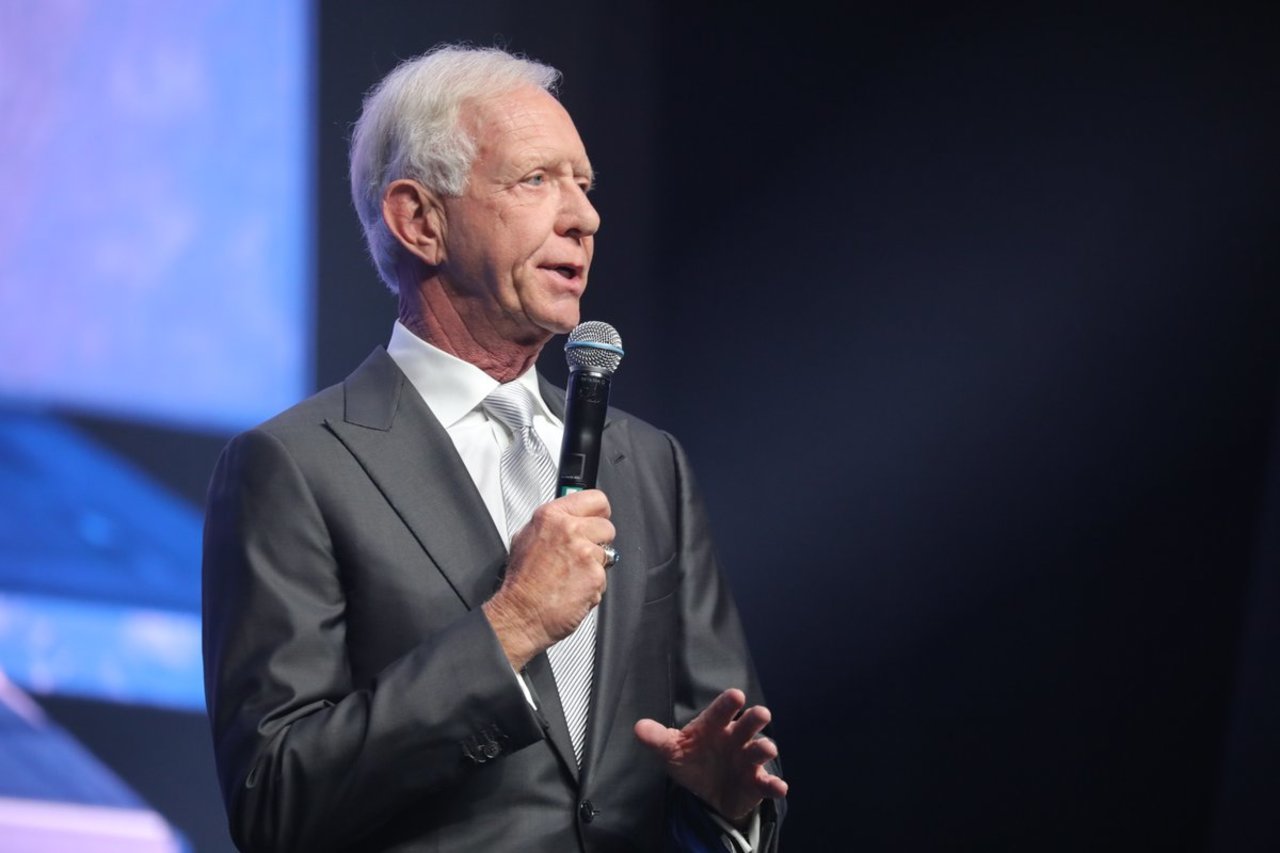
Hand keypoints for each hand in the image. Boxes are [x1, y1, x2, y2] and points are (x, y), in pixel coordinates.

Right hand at [483, 489, 614, 668]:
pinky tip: (574, 588)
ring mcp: (584, 552)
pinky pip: (604, 577)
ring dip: (594, 566)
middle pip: (607, 527)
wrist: (520, 614)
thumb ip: (551, 525)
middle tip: (581, 556)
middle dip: (598, 542)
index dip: (599, 513)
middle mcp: (569, 530)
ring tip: (572, 576)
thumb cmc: (521, 583)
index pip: (595, 499)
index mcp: (552, 516)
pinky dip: (593, 585)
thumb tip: (566, 519)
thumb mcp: (525, 539)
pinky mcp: (595, 575)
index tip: (598, 520)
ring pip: (607, 554)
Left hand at [634, 688, 787, 822]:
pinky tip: (779, 787)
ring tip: (766, 748)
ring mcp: (747, 760)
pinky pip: (767, 784)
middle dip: (754, 719)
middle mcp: (735, 738)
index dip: (727, 704)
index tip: (735, 696)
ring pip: (759, 750)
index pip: (720, 712)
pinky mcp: (756, 783)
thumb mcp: (671, 749)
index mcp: (714, 726)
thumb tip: (638, 728)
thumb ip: (657, 738)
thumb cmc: (691, 759)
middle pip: (747, 725)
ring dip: (764, 748)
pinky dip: (774, 785)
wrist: (707, 790)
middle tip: (761, 713)